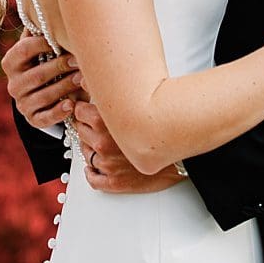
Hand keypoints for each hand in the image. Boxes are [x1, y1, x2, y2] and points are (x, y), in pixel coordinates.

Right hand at [1, 31, 82, 133]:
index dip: (43, 44)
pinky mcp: (32, 119)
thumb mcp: (39, 47)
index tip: (62, 39)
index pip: (24, 50)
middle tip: (79, 60)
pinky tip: (71, 105)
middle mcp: (13, 84)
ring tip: (82, 79)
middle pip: (36, 75)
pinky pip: (44, 118)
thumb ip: (40, 31)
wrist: (42, 93)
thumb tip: (47, 2)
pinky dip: (58, 113)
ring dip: (64, 87)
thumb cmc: (45, 61)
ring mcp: (22, 103)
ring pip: (43, 96)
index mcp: (11, 62)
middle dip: (59, 66)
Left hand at [71, 100, 185, 194]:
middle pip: (81, 132)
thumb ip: (110, 91)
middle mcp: (103, 144)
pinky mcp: (114, 182)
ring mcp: (108, 165)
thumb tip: (90, 80)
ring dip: (92, 149)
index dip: (84, 111)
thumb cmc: (164, 128)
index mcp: (105, 122)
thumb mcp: (137, 101)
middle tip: (100, 126)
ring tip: (106, 143)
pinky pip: (93, 179)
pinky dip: (92, 173)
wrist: (184, 154)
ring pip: (86, 154)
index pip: (79, 113)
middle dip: (89, 129)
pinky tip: (96, 167)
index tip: (87, 110)